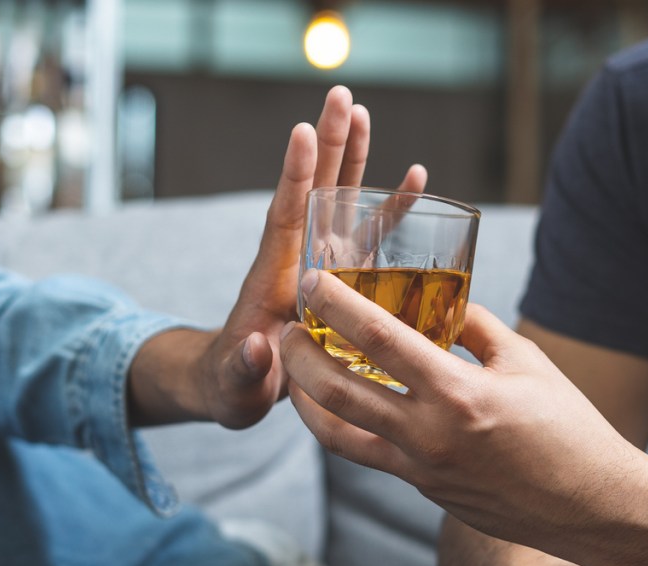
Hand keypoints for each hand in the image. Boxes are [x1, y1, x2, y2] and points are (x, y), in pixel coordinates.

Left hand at [128, 86, 427, 428]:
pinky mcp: (342, 278)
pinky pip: (370, 236)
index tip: (304, 130)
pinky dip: (391, 207)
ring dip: (356, 159)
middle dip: (329, 145)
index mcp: (273, 278)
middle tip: (341, 95)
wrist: (238, 388)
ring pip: (343, 202)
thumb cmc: (232, 386)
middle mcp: (299, 260)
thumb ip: (243, 369)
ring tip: (365, 113)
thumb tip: (256, 348)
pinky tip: (415, 178)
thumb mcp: (234, 386)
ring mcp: (322, 265)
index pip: (285, 216)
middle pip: (316, 191)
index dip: (296, 176)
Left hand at [280, 270, 647, 565]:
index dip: (337, 305)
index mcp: (459, 394)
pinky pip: (364, 453)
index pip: (379, 340)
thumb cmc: (568, 427)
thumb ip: (474, 327)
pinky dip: (340, 424)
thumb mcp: (526, 361)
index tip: (312, 280)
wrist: (591, 506)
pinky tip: (336, 402)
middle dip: (299, 354)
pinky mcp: (420, 488)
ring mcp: (420, 468)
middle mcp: (429, 435)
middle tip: (288, 325)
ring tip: (295, 367)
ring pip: (335, 432)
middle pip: (335, 391)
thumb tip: (440, 300)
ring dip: (304, 396)